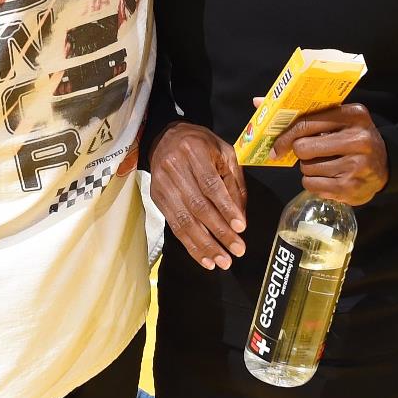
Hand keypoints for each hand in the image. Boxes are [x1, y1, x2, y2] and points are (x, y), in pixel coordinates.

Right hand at [149, 122, 246, 269]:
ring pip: (184, 220)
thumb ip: (234, 182)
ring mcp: (162, 184)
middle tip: (237, 251)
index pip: (210, 183)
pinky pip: (174, 226)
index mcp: (194, 150)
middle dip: (219, 231)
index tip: (241, 228)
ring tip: (222, 261)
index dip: (225, 207)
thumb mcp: (224, 153)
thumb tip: (241, 218)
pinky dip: (190, 245)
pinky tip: (204, 258)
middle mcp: (174, 167)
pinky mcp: (157, 198)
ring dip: (205, 245)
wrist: (166, 137)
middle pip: (197, 205)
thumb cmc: (201, 145)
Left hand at [271, 104, 387, 205]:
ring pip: (307, 168)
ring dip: (308, 168)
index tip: (276, 146)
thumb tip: (258, 103)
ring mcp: (357, 165)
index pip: (306, 123)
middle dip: (301, 153)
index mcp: (353, 114)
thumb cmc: (351, 137)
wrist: (385, 165)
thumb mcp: (336, 118)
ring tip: (325, 164)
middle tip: (310, 153)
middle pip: (304, 148)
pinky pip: (313, 186)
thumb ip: (301, 112)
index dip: (285, 136)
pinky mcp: (352, 188)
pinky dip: (313, 183)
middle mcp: (359, 139)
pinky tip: (328, 178)